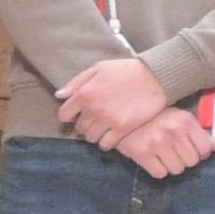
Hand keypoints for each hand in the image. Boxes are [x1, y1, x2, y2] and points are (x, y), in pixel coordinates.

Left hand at [55, 57, 179, 149]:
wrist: (154, 77)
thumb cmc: (126, 70)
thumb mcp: (98, 69)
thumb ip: (77, 83)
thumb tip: (60, 95)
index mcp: (85, 93)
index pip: (64, 114)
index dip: (70, 115)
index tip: (77, 114)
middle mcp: (93, 109)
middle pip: (79, 127)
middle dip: (84, 124)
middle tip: (94, 120)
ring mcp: (107, 120)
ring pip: (91, 137)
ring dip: (95, 134)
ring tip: (103, 128)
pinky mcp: (122, 129)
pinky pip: (106, 144)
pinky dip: (105, 142)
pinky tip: (111, 136)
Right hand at [117, 106, 214, 181]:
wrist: (121, 114)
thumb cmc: (153, 117)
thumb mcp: (178, 118)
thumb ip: (199, 133)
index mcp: (184, 120)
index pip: (205, 149)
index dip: (199, 152)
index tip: (189, 149)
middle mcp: (173, 131)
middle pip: (191, 162)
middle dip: (184, 159)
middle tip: (173, 151)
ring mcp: (157, 142)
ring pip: (177, 170)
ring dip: (171, 165)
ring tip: (162, 154)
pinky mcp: (142, 153)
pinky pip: (160, 173)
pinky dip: (157, 169)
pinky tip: (152, 158)